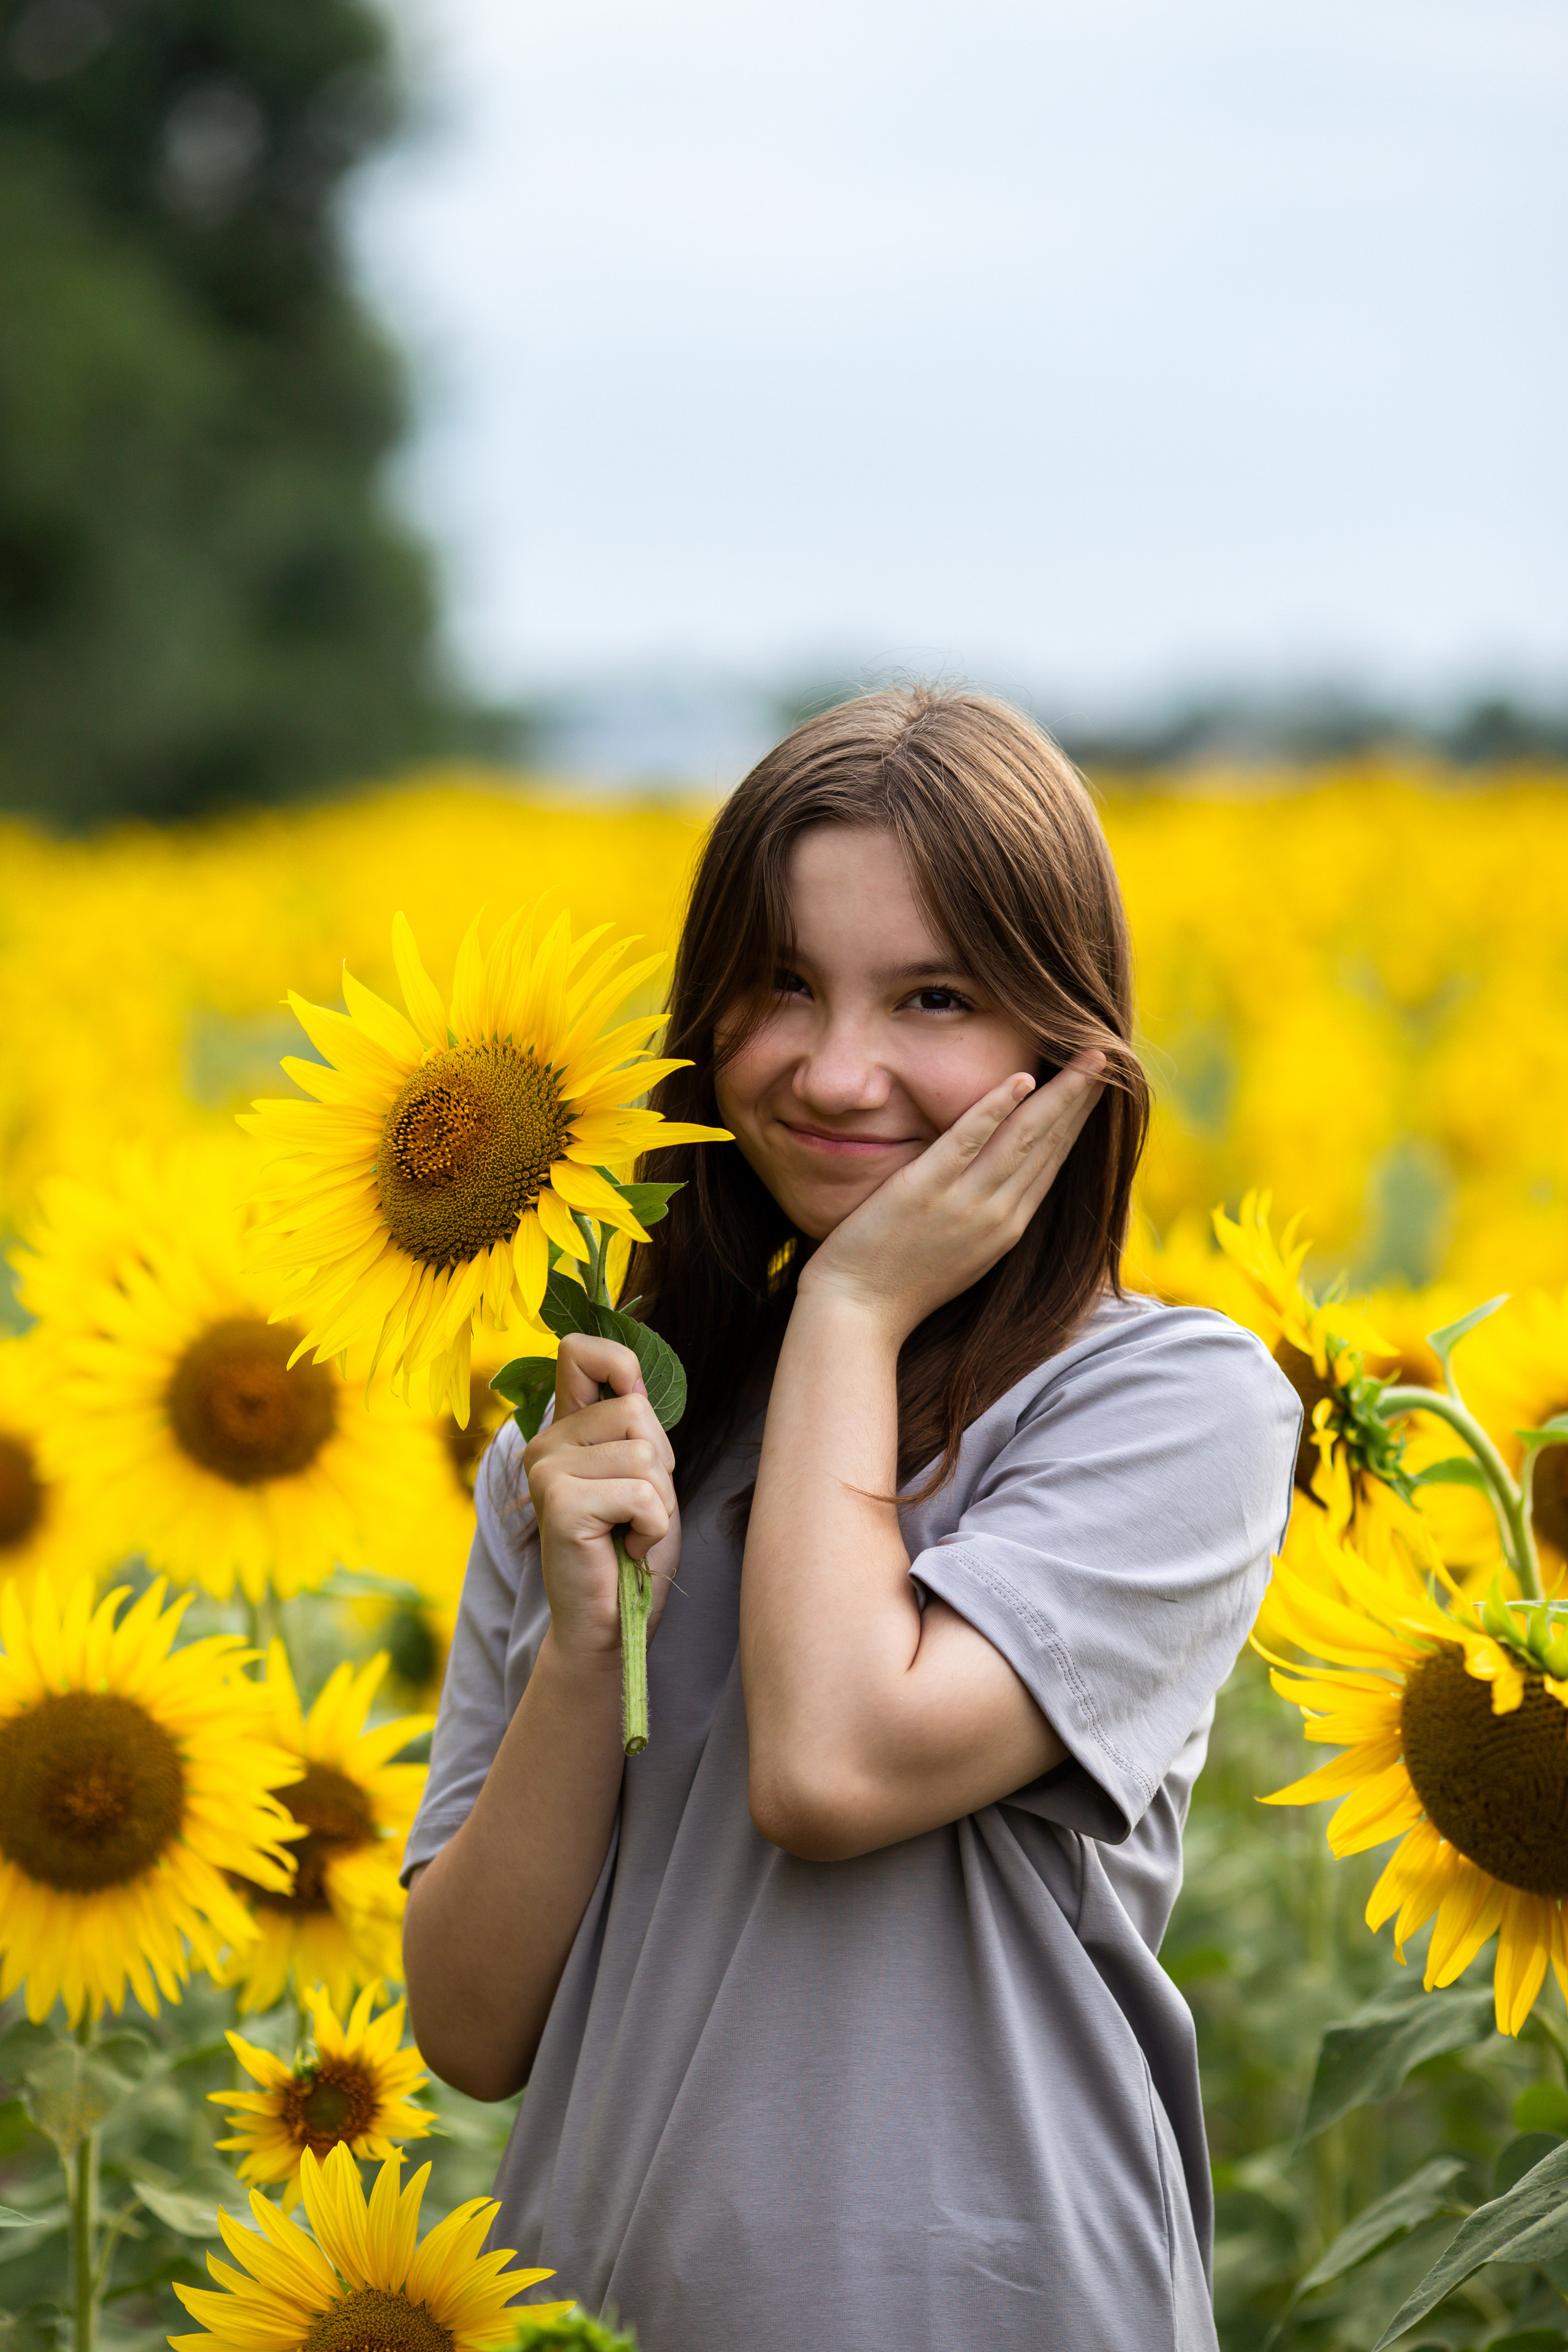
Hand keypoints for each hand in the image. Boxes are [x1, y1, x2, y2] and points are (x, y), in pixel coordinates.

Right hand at [523, 1333, 680, 1663]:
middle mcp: (546, 1443)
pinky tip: (627, 1550)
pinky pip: (642, 1495)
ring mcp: (547, 1472)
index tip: (634, 1394)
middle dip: (660, 1465)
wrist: (609, 1625)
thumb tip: (634, 1374)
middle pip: (637, 1412)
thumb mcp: (642, 1473)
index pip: (579, 1352)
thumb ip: (634, 1425)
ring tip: (630, 1532)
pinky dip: (653, 1528)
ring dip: (659, 1503)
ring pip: (646, 1455)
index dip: (618, 1361)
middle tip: (635, 1510)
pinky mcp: (561, 1505)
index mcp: (565, 1430)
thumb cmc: (630, 1550)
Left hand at [795, 1053, 1105, 1341]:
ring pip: (1023, 1137)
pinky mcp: (924, 1191)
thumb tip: (996, 1182)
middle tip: (1109, 1054)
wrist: (857, 1315)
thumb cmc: (897, 1283)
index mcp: (1007, 1227)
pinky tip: (1019, 1080)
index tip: (1098, 1084)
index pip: (1052, 1161)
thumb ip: (982, 1214)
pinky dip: (994, 1109)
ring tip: (1088, 1056)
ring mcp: (963, 1203)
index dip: (1078, 1119)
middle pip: (1050, 1143)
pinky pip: (966, 1142)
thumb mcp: (958, 1251)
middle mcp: (997, 1215)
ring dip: (1059, 1094)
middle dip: (1082, 1097)